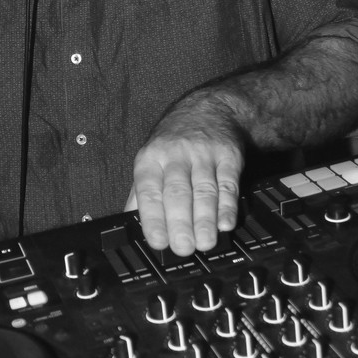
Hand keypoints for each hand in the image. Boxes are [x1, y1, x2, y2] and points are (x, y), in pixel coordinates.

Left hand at [125, 96, 243, 255]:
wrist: (209, 109)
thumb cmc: (173, 144)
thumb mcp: (150, 160)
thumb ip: (140, 194)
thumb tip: (129, 226)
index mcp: (150, 159)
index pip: (148, 191)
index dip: (153, 218)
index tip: (157, 242)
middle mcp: (175, 155)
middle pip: (177, 192)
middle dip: (180, 223)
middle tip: (183, 248)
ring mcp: (203, 154)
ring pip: (204, 190)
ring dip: (205, 220)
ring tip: (205, 243)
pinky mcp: (228, 156)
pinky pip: (228, 183)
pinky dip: (227, 205)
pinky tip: (225, 223)